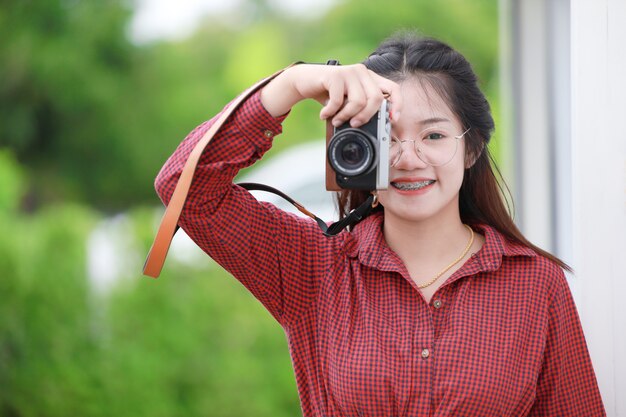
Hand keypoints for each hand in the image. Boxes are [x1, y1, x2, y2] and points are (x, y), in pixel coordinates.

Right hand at [261, 63, 401, 126]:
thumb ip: (361, 107)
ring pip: (358, 101)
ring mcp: (349, 72)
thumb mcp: (347, 100)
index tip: (392, 120)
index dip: (397, 105)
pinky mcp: (335, 75)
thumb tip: (375, 127)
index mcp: (370, 78)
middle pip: (376, 99)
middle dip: (366, 117)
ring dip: (346, 116)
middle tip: (354, 125)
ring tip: (336, 120)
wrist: (304, 80)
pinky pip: (338, 100)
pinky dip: (331, 112)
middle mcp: (362, 72)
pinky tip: (324, 114)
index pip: (393, 88)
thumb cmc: (328, 93)